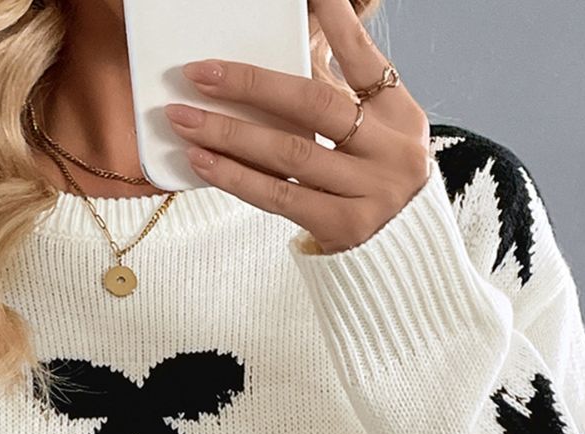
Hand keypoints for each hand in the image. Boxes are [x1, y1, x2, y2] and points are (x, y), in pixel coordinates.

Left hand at [163, 0, 429, 253]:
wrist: (399, 260)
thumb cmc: (374, 188)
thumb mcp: (375, 137)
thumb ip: (339, 99)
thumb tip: (288, 59)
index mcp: (401, 117)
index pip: (364, 60)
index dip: (338, 23)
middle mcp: (390, 151)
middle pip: (313, 105)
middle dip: (251, 84)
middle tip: (200, 73)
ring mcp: (368, 192)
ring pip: (289, 154)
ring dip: (229, 134)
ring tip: (184, 119)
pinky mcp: (343, 226)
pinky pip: (279, 197)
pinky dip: (236, 178)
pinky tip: (203, 162)